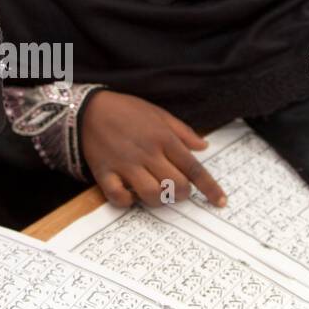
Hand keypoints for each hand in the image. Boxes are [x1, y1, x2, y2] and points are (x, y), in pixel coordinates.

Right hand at [79, 90, 226, 207]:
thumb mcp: (158, 113)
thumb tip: (203, 146)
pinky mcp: (105, 172)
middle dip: (183, 194)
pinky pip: (118, 196)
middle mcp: (147, 153)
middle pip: (176, 185)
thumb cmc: (125, 110)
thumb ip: (183, 131)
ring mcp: (126, 164)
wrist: (88, 108)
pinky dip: (127, 201)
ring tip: (156, 193)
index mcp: (163, 138)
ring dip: (159, 200)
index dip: (209, 187)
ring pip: (151, 194)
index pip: (193, 168)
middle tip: (178, 191)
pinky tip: (130, 194)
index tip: (220, 201)